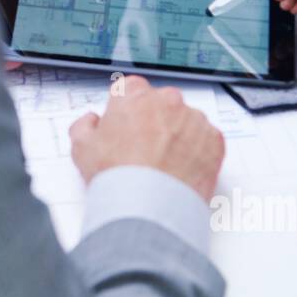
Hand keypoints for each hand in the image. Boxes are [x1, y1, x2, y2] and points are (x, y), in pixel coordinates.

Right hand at [69, 75, 223, 201]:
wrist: (150, 207)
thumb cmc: (118, 176)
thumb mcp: (82, 148)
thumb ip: (84, 126)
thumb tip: (91, 122)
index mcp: (135, 95)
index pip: (130, 89)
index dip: (126, 109)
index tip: (125, 126)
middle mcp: (167, 101)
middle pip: (160, 103)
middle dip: (154, 121)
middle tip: (143, 149)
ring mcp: (194, 120)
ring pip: (185, 121)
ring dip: (177, 136)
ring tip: (163, 164)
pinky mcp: (214, 141)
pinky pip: (206, 141)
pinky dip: (197, 151)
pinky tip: (181, 169)